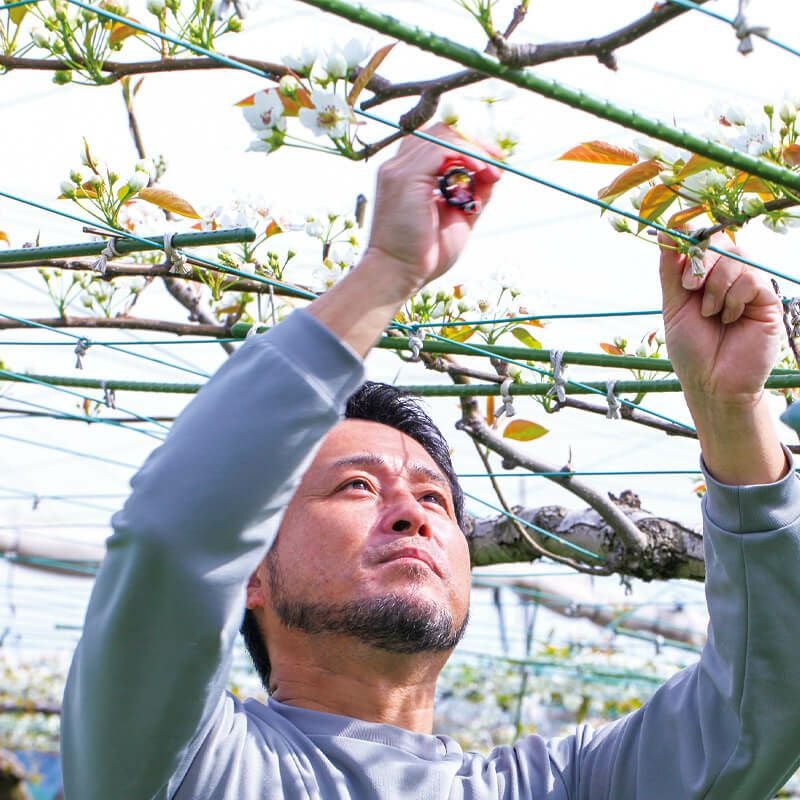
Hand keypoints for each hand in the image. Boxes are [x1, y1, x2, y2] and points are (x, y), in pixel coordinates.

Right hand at [363, 123, 501, 295]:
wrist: (397, 274)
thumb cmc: (423, 255)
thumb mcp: (458, 216)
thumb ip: (473, 193)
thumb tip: (493, 172)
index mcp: (406, 175)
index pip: (436, 142)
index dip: (467, 146)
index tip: (492, 164)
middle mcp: (398, 167)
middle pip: (440, 132)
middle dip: (474, 143)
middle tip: (498, 162)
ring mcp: (399, 170)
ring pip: (443, 136)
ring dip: (474, 150)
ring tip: (493, 172)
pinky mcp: (405, 177)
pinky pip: (441, 149)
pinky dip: (466, 155)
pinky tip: (481, 172)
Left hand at [658, 232, 786, 484]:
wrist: (713, 384)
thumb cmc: (691, 351)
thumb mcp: (673, 307)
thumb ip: (669, 270)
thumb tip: (663, 233)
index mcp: (701, 277)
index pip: (700, 241)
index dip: (690, 239)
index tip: (676, 247)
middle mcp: (726, 278)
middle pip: (719, 241)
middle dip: (699, 260)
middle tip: (689, 288)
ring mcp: (747, 287)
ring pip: (736, 257)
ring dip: (716, 285)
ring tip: (710, 315)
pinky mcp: (766, 300)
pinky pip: (751, 278)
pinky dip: (733, 297)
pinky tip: (729, 319)